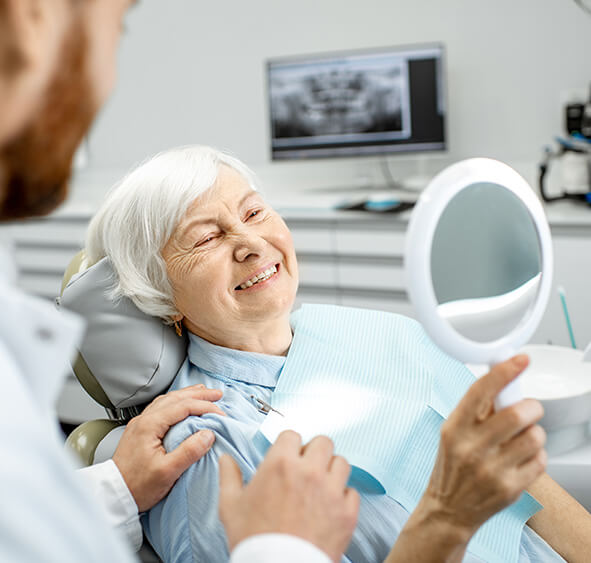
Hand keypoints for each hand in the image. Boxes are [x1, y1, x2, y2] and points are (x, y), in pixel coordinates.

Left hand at [112, 384, 224, 511]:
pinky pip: (161, 407)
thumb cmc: (137, 487)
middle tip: (217, 394)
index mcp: (150, 425)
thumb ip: (189, 451)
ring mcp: (140, 424)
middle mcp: (144, 420)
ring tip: (203, 393)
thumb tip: (208, 434)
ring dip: (187, 395)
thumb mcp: (167, 472)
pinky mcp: (140, 431)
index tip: (221, 414)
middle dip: (199, 394)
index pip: (183, 406)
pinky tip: (182, 405)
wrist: (113, 496)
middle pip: (175, 398)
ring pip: (167, 400)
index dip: (205, 406)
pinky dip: (176, 402)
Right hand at [218, 430, 359, 562]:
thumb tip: (225, 459)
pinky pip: (352, 492)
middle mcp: (309, 471)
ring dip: (331, 471)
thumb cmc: (253, 540)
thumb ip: (229, 476)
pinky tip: (330, 507)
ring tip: (321, 486)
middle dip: (315, 452)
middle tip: (307, 468)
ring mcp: (331, 491)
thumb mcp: (231, 506)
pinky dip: (343, 498)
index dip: (289, 446)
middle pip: (323, 442)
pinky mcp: (347, 512)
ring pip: (341, 463)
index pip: (292, 435)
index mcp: (280, 463)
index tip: (287, 457)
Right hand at [423, 355, 546, 537]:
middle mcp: (471, 447)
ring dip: (535, 432)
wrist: (448, 509)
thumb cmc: (452, 465)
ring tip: (522, 438)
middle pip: (517, 413)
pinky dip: (537, 455)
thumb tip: (502, 378)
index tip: (521, 359)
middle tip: (528, 409)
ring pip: (534, 436)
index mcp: (455, 427)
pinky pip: (540, 460)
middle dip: (531, 407)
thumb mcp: (453, 432)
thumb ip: (476, 409)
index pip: (480, 391)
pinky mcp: (510, 488)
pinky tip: (521, 458)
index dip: (503, 371)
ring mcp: (492, 469)